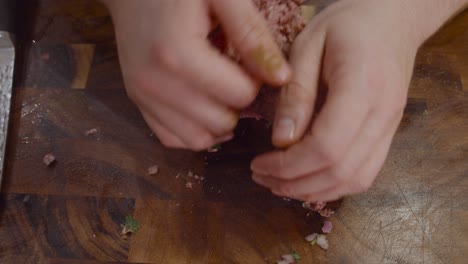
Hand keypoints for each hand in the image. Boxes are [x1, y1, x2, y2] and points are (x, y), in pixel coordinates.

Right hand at [103, 0, 290, 149]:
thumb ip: (253, 35)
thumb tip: (282, 78)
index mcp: (178, 54)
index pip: (239, 95)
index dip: (255, 81)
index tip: (248, 61)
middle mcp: (155, 83)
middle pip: (221, 121)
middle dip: (238, 103)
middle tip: (236, 75)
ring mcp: (142, 96)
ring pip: (197, 139)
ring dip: (219, 122)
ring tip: (222, 92)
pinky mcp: (137, 101)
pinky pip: (172, 138)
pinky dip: (194, 131)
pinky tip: (204, 108)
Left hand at [250, 0, 457, 201]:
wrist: (393, 19)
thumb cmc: (347, 24)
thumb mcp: (309, 46)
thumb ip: (296, 94)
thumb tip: (280, 141)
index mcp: (362, 86)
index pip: (326, 146)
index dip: (289, 165)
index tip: (259, 164)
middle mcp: (383, 114)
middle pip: (340, 171)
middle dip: (295, 183)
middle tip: (262, 178)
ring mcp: (391, 126)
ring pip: (356, 180)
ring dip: (314, 190)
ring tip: (278, 184)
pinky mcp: (389, 132)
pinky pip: (365, 173)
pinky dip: (333, 185)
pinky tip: (307, 179)